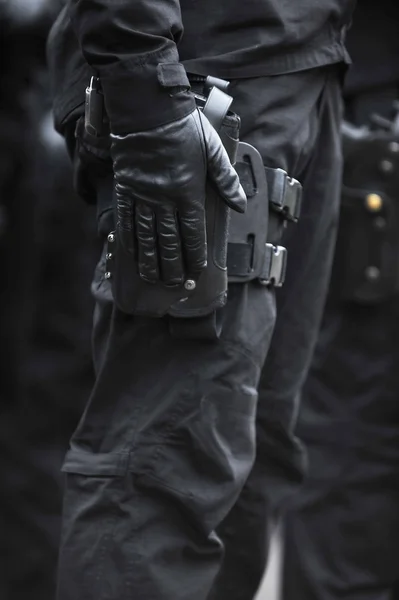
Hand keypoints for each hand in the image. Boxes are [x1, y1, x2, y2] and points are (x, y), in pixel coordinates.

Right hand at [112, 108, 245, 284]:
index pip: (193, 234)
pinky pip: (126, 219)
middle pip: (169, 242)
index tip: (196, 273)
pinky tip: (131, 253)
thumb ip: (226, 179)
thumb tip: (240, 204)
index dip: (195, 256)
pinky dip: (129, 239)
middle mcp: (164, 199)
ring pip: (146, 236)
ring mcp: (142, 195)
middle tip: (174, 285)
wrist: (147, 106)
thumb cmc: (184, 125)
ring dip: (150, 260)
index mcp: (188, 192)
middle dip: (173, 266)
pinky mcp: (126, 188)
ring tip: (152, 278)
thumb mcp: (213, 148)